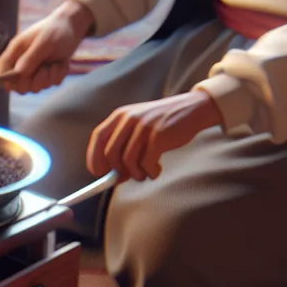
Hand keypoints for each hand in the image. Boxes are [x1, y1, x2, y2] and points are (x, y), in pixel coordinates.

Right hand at [0, 0, 92, 93]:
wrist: (73, 26)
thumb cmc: (56, 30)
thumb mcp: (44, 42)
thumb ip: (31, 57)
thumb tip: (17, 73)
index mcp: (15, 52)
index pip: (1, 71)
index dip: (6, 80)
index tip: (21, 81)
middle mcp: (22, 63)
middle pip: (19, 86)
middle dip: (35, 81)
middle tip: (45, 68)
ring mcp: (35, 70)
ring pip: (37, 87)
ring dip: (49, 77)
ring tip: (55, 62)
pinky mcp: (47, 73)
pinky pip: (51, 84)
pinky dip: (59, 75)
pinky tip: (61, 63)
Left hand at [86, 90, 223, 181]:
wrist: (193, 109)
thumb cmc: (164, 123)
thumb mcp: (139, 125)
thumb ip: (123, 143)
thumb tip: (111, 173)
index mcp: (121, 115)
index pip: (98, 137)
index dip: (94, 157)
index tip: (98, 173)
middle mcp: (130, 119)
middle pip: (111, 153)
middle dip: (117, 171)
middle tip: (127, 178)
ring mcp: (144, 127)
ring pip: (128, 161)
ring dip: (136, 174)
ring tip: (145, 173)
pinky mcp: (158, 136)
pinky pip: (146, 162)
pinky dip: (150, 172)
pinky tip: (156, 169)